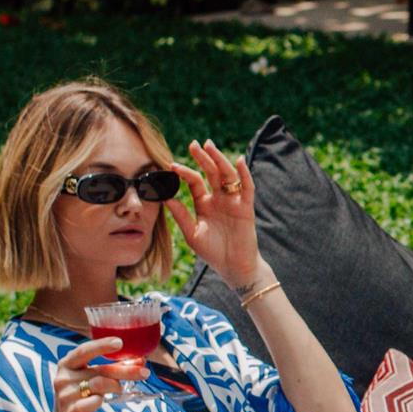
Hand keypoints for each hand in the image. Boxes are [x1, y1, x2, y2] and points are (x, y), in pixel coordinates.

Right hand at [43, 334, 140, 411]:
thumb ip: (109, 369)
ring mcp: (65, 396)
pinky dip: (101, 402)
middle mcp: (62, 378)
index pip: (84, 350)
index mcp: (66, 365)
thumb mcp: (92, 382)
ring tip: (119, 390)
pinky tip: (99, 404)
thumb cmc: (83, 402)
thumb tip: (139, 360)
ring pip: (100, 384)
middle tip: (144, 372)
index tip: (120, 342)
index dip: (102, 345)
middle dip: (125, 370)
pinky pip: (95, 401)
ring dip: (115, 386)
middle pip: (99, 370)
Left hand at [172, 140, 262, 290]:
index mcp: (204, 204)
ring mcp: (233, 201)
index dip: (185, 173)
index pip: (195, 182)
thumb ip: (181, 216)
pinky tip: (238, 161)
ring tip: (210, 147)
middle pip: (211, 173)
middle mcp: (219, 199)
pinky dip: (244, 174)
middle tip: (194, 144)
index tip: (172, 166)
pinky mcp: (246, 207)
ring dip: (219, 160)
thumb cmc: (213, 252)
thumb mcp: (192, 234)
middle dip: (203, 158)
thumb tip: (166, 198)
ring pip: (227, 175)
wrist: (233, 267)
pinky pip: (246, 188)